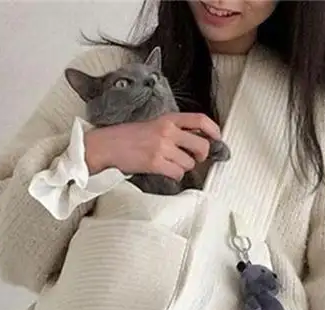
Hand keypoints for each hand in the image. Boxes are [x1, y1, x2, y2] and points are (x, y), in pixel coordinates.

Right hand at [83, 112, 220, 178]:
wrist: (107, 145)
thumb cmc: (128, 137)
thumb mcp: (153, 125)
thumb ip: (173, 130)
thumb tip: (193, 140)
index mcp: (167, 119)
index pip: (199, 119)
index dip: (213, 129)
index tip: (217, 137)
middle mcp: (167, 131)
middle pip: (201, 144)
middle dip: (202, 155)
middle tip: (196, 158)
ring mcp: (162, 147)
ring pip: (189, 163)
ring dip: (183, 168)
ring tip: (170, 164)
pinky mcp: (156, 163)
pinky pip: (177, 174)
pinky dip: (175, 176)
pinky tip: (165, 171)